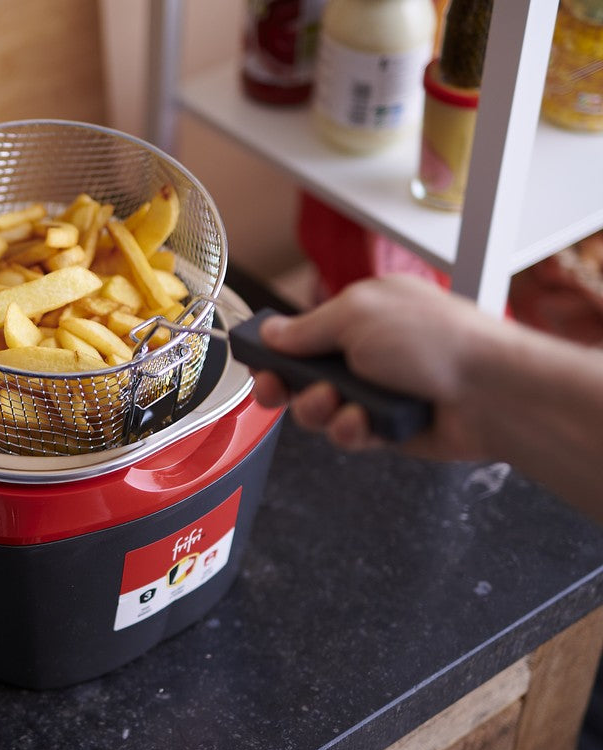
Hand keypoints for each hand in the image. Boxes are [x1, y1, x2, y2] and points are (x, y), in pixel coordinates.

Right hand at [249, 275, 493, 459]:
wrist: (490, 392)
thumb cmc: (435, 341)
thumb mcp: (355, 316)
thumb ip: (305, 330)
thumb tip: (272, 332)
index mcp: (361, 314)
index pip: (302, 333)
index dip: (276, 352)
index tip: (259, 364)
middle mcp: (367, 352)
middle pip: (302, 376)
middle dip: (285, 386)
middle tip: (278, 391)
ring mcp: (376, 391)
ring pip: (319, 410)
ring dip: (318, 409)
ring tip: (336, 403)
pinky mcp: (386, 429)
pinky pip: (347, 435)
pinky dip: (350, 430)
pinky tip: (365, 422)